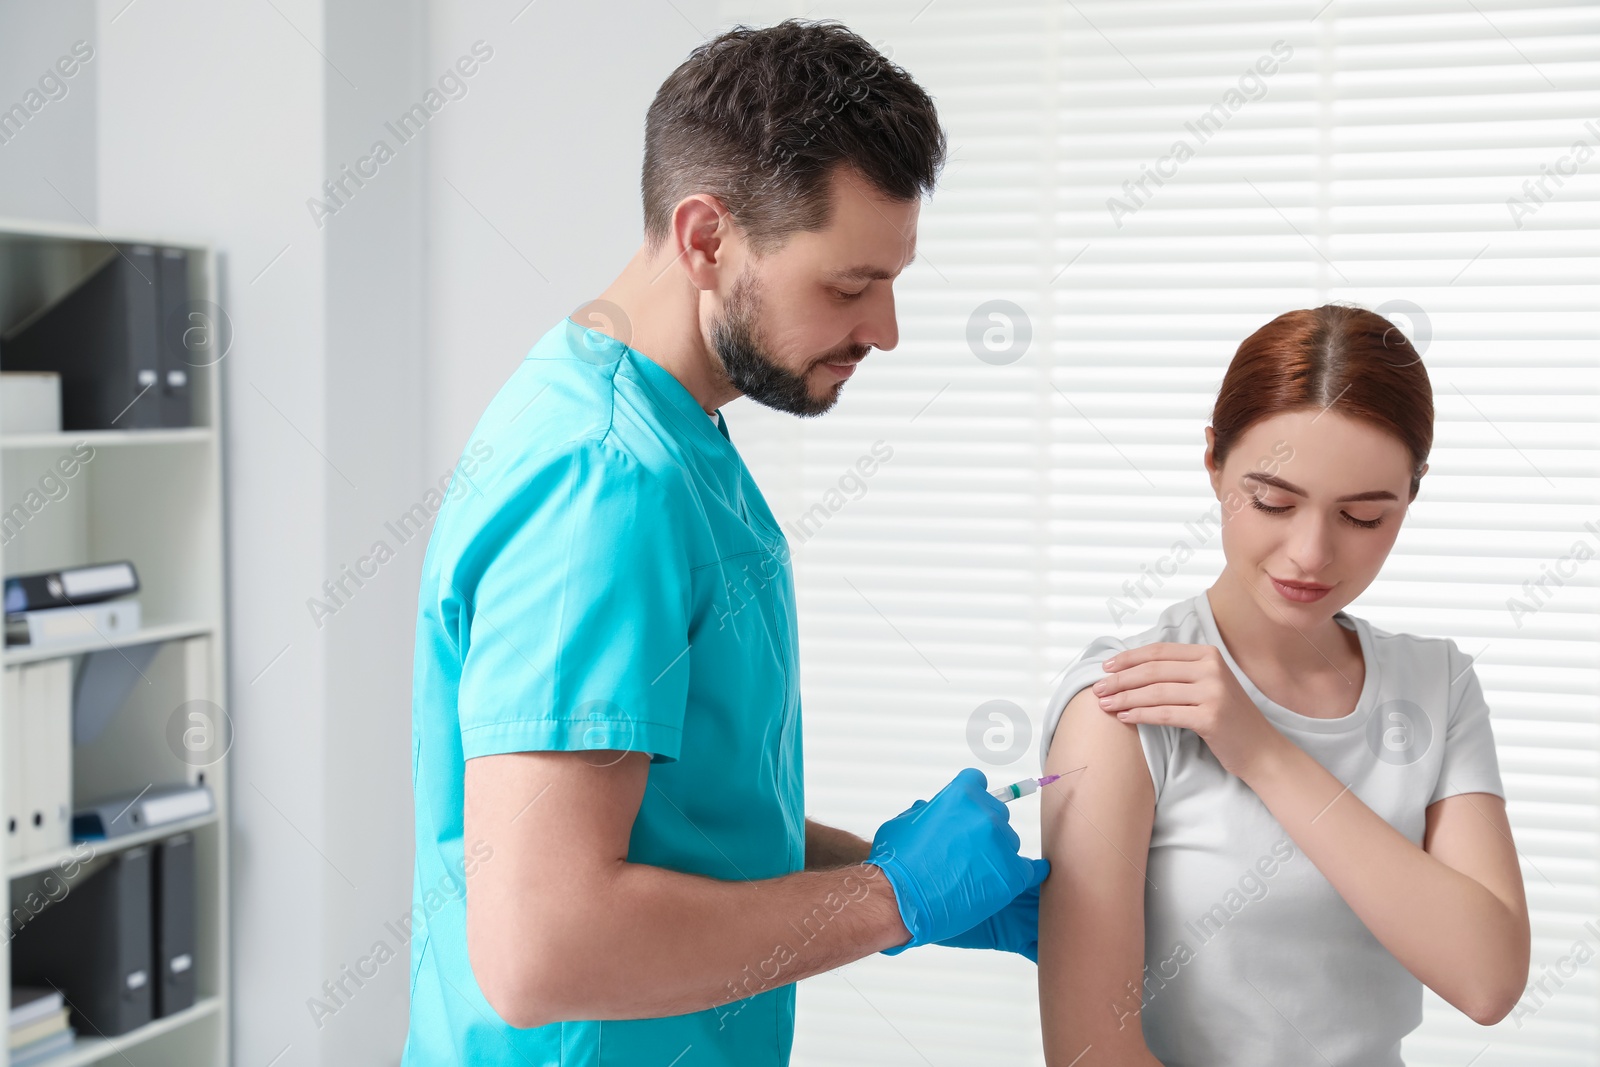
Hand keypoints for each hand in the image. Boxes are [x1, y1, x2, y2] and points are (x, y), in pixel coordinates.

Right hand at [866, 768, 1049, 954]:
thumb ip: (924, 812)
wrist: (900, 900)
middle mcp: (985, 814)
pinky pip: (1033, 869)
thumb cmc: (896, 863)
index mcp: (960, 795)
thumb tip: (929, 809)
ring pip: (1009, 843)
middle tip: (966, 851)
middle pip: (997, 814)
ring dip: (997, 853)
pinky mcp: (1011, 875)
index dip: (971, 799)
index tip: (967, 813)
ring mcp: (1000, 844)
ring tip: (974, 874)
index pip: (978, 783)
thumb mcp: (903, 823)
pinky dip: (1030, 872)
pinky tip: (1028, 874)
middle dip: (984, 829)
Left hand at [1091, 643, 1285, 781]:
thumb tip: (1130, 667)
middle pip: (1153, 670)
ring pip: (1156, 692)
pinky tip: (1125, 717)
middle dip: (1120, 679)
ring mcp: (1214, 692)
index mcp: (1209, 654)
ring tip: (1104, 705)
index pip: (1159, 651)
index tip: (1105, 667)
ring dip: (1125, 698)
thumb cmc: (1227, 718)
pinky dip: (1141, 715)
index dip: (1129, 658)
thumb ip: (1178, 672)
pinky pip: (1165, 714)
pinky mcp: (1211, 717)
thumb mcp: (1207, 685)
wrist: (1260, 749)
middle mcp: (1212, 669)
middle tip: (1097, 688)